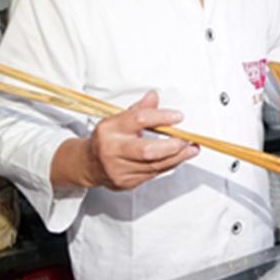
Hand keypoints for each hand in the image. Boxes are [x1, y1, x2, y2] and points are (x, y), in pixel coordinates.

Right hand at [84, 90, 198, 189]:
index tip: (178, 116)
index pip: (138, 120)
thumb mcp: (118, 120)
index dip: (161, 117)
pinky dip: (169, 165)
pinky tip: (178, 157)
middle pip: (147, 150)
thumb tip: (154, 96)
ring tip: (191, 149)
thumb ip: (139, 110)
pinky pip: (153, 174)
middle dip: (172, 146)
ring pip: (154, 166)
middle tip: (187, 139)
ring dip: (177, 157)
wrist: (88, 164)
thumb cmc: (106, 139)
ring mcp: (118, 169)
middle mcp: (112, 150)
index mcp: (109, 129)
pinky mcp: (126, 183)